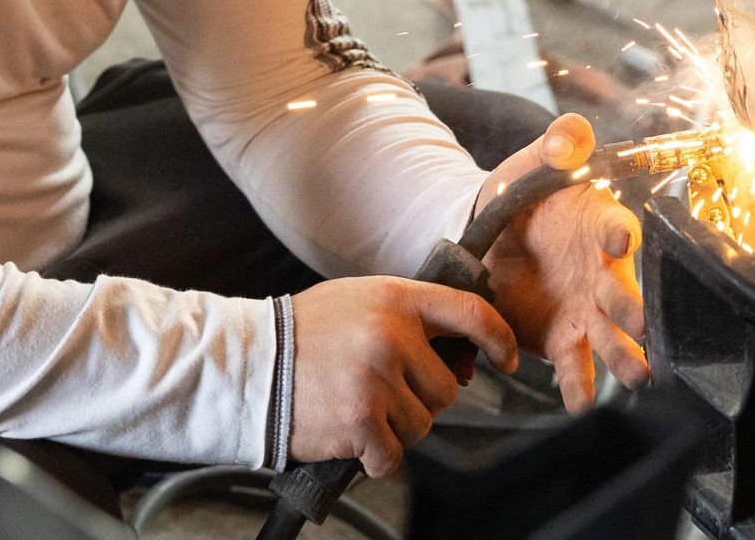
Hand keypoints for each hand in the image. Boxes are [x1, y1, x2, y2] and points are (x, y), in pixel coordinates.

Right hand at [288, 276, 517, 477]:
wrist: (249, 365)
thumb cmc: (305, 336)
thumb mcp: (359, 303)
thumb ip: (407, 318)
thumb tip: (460, 353)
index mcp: (396, 299)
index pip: (470, 313)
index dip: (498, 337)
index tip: (505, 357)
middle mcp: (392, 335)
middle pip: (445, 389)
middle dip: (420, 399)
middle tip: (380, 392)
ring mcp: (377, 378)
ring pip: (421, 425)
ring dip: (394, 429)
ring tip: (357, 408)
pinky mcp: (361, 420)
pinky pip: (392, 455)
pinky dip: (374, 456)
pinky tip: (349, 435)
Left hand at [477, 113, 649, 409]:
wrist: (489, 237)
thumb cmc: (523, 194)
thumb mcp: (533, 160)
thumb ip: (557, 143)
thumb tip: (568, 137)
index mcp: (599, 225)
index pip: (618, 227)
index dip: (620, 233)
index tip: (620, 240)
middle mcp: (603, 272)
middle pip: (623, 291)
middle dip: (634, 309)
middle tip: (644, 327)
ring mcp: (586, 309)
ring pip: (611, 335)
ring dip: (625, 356)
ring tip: (638, 377)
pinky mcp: (562, 338)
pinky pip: (574, 365)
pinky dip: (578, 386)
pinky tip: (580, 405)